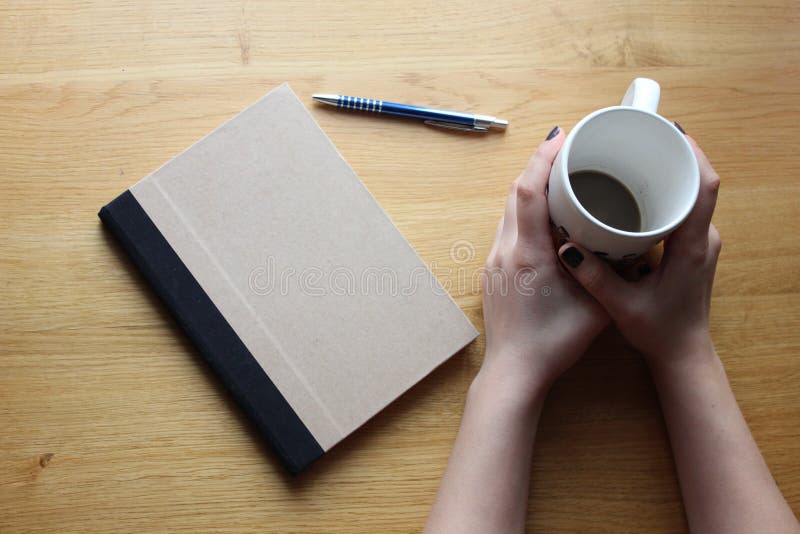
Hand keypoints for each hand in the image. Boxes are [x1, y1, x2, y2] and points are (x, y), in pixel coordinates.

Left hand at [480, 127, 609, 399]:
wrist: (514, 371)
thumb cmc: (553, 343)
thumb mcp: (597, 307)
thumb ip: (610, 274)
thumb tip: (630, 247)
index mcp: (528, 255)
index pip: (528, 192)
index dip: (542, 159)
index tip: (561, 137)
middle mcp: (505, 252)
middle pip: (515, 194)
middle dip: (537, 166)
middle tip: (566, 150)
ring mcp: (494, 261)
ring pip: (509, 210)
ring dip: (529, 189)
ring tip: (558, 177)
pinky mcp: (493, 272)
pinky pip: (507, 229)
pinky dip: (524, 212)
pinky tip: (544, 217)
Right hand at [556, 133, 720, 366]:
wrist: (682, 354)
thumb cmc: (660, 332)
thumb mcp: (621, 305)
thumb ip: (593, 277)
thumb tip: (565, 246)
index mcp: (692, 245)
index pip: (705, 186)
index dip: (692, 152)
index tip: (668, 130)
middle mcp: (701, 237)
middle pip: (697, 181)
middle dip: (672, 154)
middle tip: (639, 137)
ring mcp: (698, 241)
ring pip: (690, 194)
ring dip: (668, 172)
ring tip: (634, 156)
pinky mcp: (690, 246)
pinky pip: (682, 208)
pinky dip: (664, 192)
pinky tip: (637, 188)